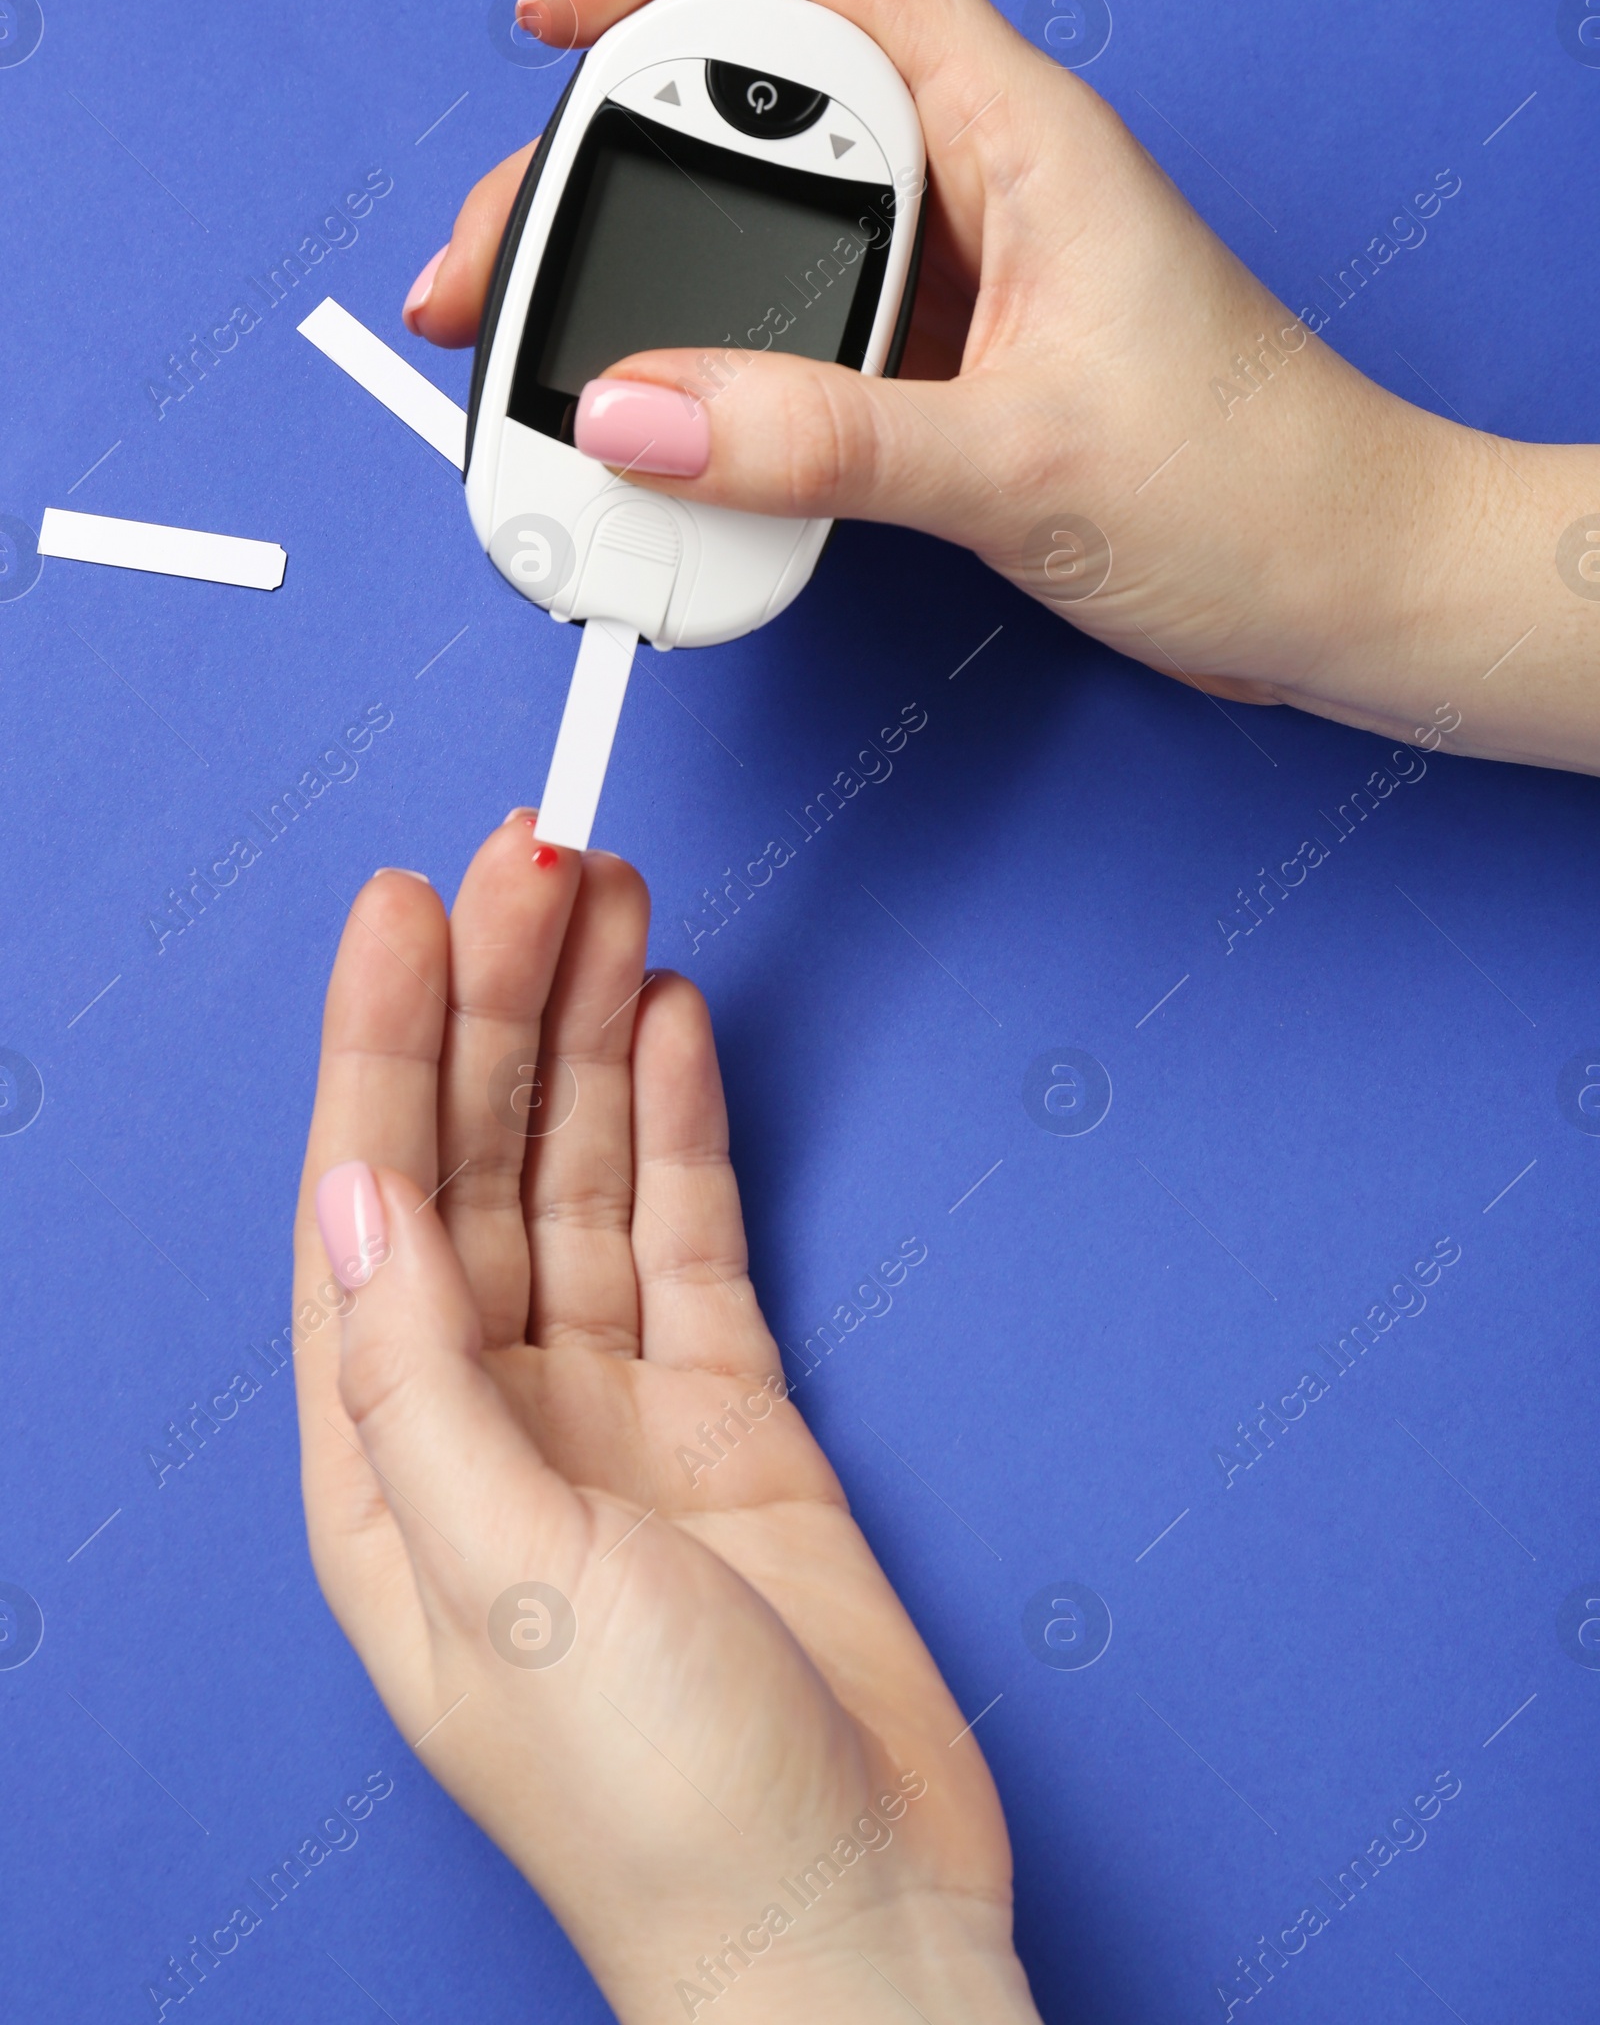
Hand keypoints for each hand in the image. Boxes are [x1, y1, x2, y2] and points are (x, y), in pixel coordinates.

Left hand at [293, 819, 1041, 2023]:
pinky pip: (688, 1234)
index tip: (404, 908)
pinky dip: (682, 1125)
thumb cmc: (659, 1805)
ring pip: (583, 1175)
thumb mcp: (505, 1582)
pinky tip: (670, 1029)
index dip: (380, 1044)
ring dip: (589, 1036)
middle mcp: (486, 1415)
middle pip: (479, 1160)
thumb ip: (417, 1378)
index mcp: (389, 1466)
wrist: (850, 1914)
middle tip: (537, 852)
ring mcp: (610, 1405)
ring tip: (606, 897)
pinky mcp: (725, 1409)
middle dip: (498, 1002)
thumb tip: (353, 1193)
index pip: (367, 1202)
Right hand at [407, 0, 1599, 776]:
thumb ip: (818, 438)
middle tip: (502, 259)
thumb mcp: (1020, 462)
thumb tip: (630, 414)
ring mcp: (951, 276)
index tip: (557, 24)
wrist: (1342, 589)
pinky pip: (787, 333)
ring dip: (637, 273)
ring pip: (755, 225)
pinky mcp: (939, 368)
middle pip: (746, 98)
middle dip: (603, 154)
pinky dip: (701, 366)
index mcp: (1014, 130)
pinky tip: (645, 421)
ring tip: (537, 349)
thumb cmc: (1251, 490)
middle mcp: (973, 180)